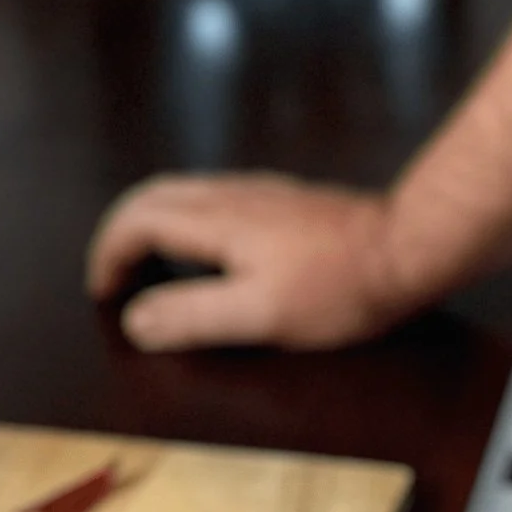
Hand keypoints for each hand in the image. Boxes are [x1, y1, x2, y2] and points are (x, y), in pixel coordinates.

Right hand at [85, 172, 412, 348]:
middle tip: (114, 278)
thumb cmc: (338, 287)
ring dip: (152, 226)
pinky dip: (186, 224)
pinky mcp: (283, 200)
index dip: (109, 254)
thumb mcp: (259, 315)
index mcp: (217, 218)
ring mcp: (260, 192)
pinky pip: (213, 199)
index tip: (104, 292)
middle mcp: (233, 193)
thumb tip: (136, 319)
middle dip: (121, 233)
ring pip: (184, 193)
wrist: (407, 249)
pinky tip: (206, 257)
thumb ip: (192, 316)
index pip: (137, 219)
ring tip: (149, 269)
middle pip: (153, 196)